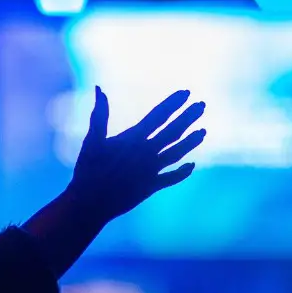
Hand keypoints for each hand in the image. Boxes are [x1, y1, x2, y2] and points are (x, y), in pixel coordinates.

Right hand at [65, 86, 205, 223]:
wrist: (90, 203)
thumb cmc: (88, 170)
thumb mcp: (92, 141)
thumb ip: (99, 115)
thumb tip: (99, 89)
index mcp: (133, 139)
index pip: (158, 116)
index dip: (173, 104)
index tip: (186, 93)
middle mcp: (146, 153)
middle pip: (173, 132)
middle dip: (188, 117)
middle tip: (202, 105)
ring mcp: (151, 171)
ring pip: (177, 153)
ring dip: (191, 141)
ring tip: (203, 131)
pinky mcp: (151, 187)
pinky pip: (172, 178)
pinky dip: (183, 172)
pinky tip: (192, 165)